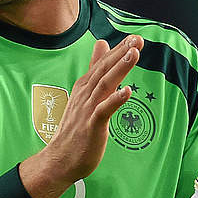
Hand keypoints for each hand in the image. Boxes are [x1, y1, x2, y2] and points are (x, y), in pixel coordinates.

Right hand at [21, 35, 142, 197]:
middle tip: (136, 40)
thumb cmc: (75, 129)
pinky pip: (103, 111)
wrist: (60, 159)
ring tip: (134, 54)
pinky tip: (126, 91)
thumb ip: (94, 69)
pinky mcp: (91, 126)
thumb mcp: (85, 95)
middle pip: (104, 70)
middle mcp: (85, 95)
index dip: (117, 51)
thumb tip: (102, 44)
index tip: (133, 38)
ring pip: (104, 85)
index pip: (102, 65)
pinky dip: (114, 100)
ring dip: (119, 69)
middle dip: (120, 54)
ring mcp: (87, 110)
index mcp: (84, 88)